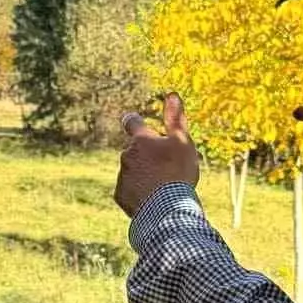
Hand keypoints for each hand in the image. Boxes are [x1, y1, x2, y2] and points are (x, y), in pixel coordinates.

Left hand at [115, 93, 199, 216]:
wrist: (166, 208)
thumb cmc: (177, 172)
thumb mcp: (182, 143)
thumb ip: (176, 119)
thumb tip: (172, 94)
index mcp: (141, 140)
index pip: (132, 122)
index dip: (135, 122)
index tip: (137, 123)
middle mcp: (126, 155)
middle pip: (135, 151)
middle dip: (146, 156)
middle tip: (166, 168)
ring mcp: (122, 175)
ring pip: (132, 171)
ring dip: (143, 174)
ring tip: (162, 187)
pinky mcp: (120, 195)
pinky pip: (129, 190)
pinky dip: (139, 192)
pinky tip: (153, 199)